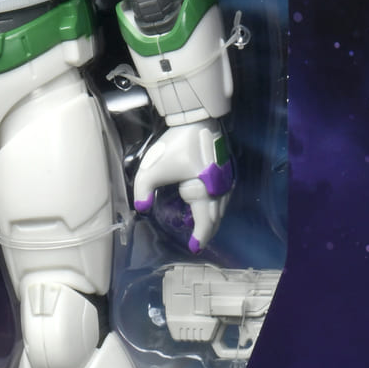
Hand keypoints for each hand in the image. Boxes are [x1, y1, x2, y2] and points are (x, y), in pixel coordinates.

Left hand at [133, 121, 232, 252]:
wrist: (197, 119)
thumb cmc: (175, 145)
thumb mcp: (151, 169)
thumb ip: (142, 191)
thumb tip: (142, 208)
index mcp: (205, 191)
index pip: (206, 222)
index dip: (200, 237)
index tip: (193, 247)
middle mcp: (221, 188)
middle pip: (215, 217)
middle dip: (206, 231)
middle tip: (197, 241)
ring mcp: (226, 178)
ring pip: (221, 206)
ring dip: (211, 218)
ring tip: (200, 226)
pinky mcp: (226, 169)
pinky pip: (222, 195)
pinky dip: (214, 205)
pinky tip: (204, 204)